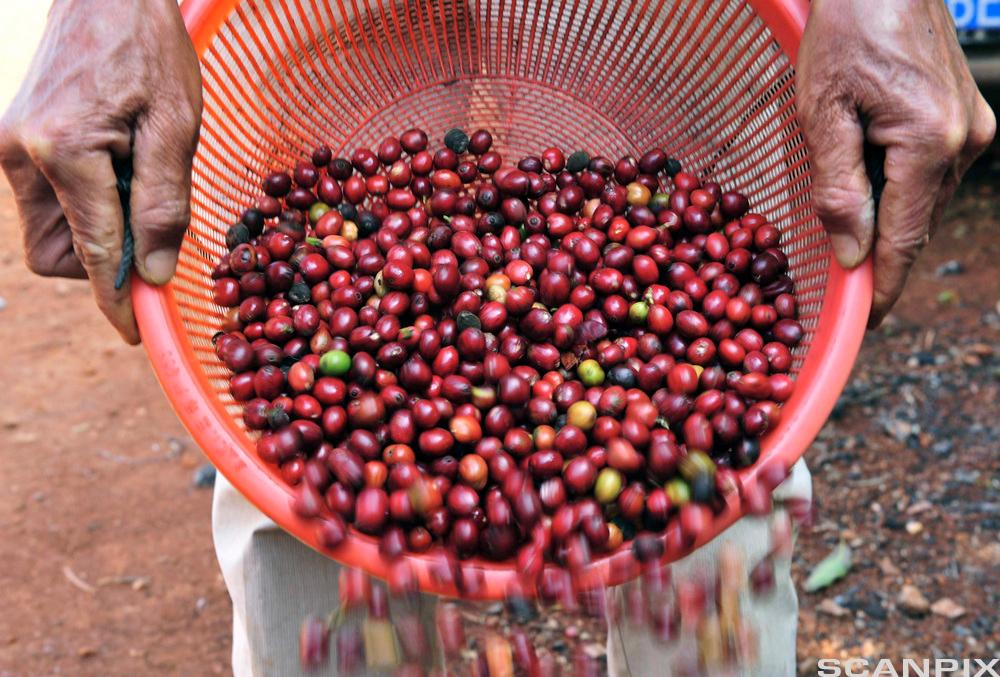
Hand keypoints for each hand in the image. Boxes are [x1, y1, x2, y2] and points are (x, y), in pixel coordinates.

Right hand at [0, 0, 201, 342]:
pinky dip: (84, 203)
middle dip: (106, 258)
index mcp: (62, 152)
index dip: (116, 300)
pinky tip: (117, 164)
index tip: (136, 332)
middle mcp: (19, 155)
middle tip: (154, 224)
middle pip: (61, 253)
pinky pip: (48, 201)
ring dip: (97, 229)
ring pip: (51, 230)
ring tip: (137, 176)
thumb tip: (153, 273)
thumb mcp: (176, 126)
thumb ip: (163, 204)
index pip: (90, 254)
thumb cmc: (149, 50)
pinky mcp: (10, 141)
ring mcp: (7, 147)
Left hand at [796, 0, 994, 325]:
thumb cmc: (845, 31)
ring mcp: (973, 127)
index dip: (885, 285)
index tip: (867, 320)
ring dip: (889, 218)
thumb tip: (851, 254)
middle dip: (880, 253)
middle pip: (917, 221)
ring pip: (923, 198)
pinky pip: (930, 172)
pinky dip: (900, 188)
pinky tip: (870, 185)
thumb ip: (837, 188)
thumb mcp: (822, 111)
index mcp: (929, 143)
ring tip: (850, 231)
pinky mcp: (966, 115)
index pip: (905, 238)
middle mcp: (964, 141)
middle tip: (846, 285)